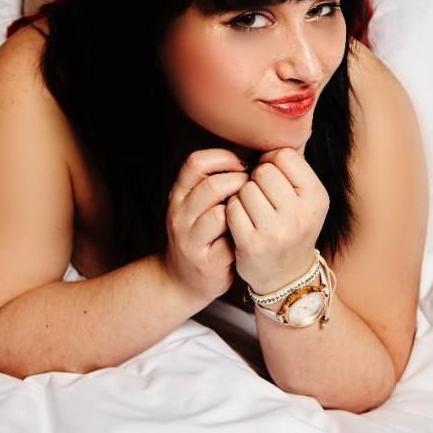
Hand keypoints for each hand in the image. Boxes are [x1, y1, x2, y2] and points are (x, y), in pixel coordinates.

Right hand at [163, 149, 249, 305]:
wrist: (182, 280)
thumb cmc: (202, 235)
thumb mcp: (198, 204)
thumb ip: (214, 180)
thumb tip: (251, 153)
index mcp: (179, 194)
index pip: (196, 162)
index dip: (223, 158)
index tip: (243, 165)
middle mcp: (180, 214)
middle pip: (211, 185)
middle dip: (239, 182)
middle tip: (254, 189)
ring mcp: (190, 239)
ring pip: (219, 213)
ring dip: (242, 208)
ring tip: (253, 209)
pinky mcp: (205, 261)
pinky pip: (228, 240)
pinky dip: (243, 232)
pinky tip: (249, 231)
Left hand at [225, 147, 329, 293]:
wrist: (286, 275)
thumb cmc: (292, 226)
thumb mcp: (306, 198)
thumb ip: (293, 167)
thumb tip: (271, 129)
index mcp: (317, 197)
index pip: (284, 155)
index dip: (272, 163)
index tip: (274, 179)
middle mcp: (301, 215)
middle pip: (263, 171)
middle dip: (256, 180)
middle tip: (263, 198)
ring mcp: (277, 232)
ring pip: (244, 188)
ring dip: (243, 196)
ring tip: (254, 212)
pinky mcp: (253, 244)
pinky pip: (232, 209)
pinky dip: (233, 212)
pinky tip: (242, 224)